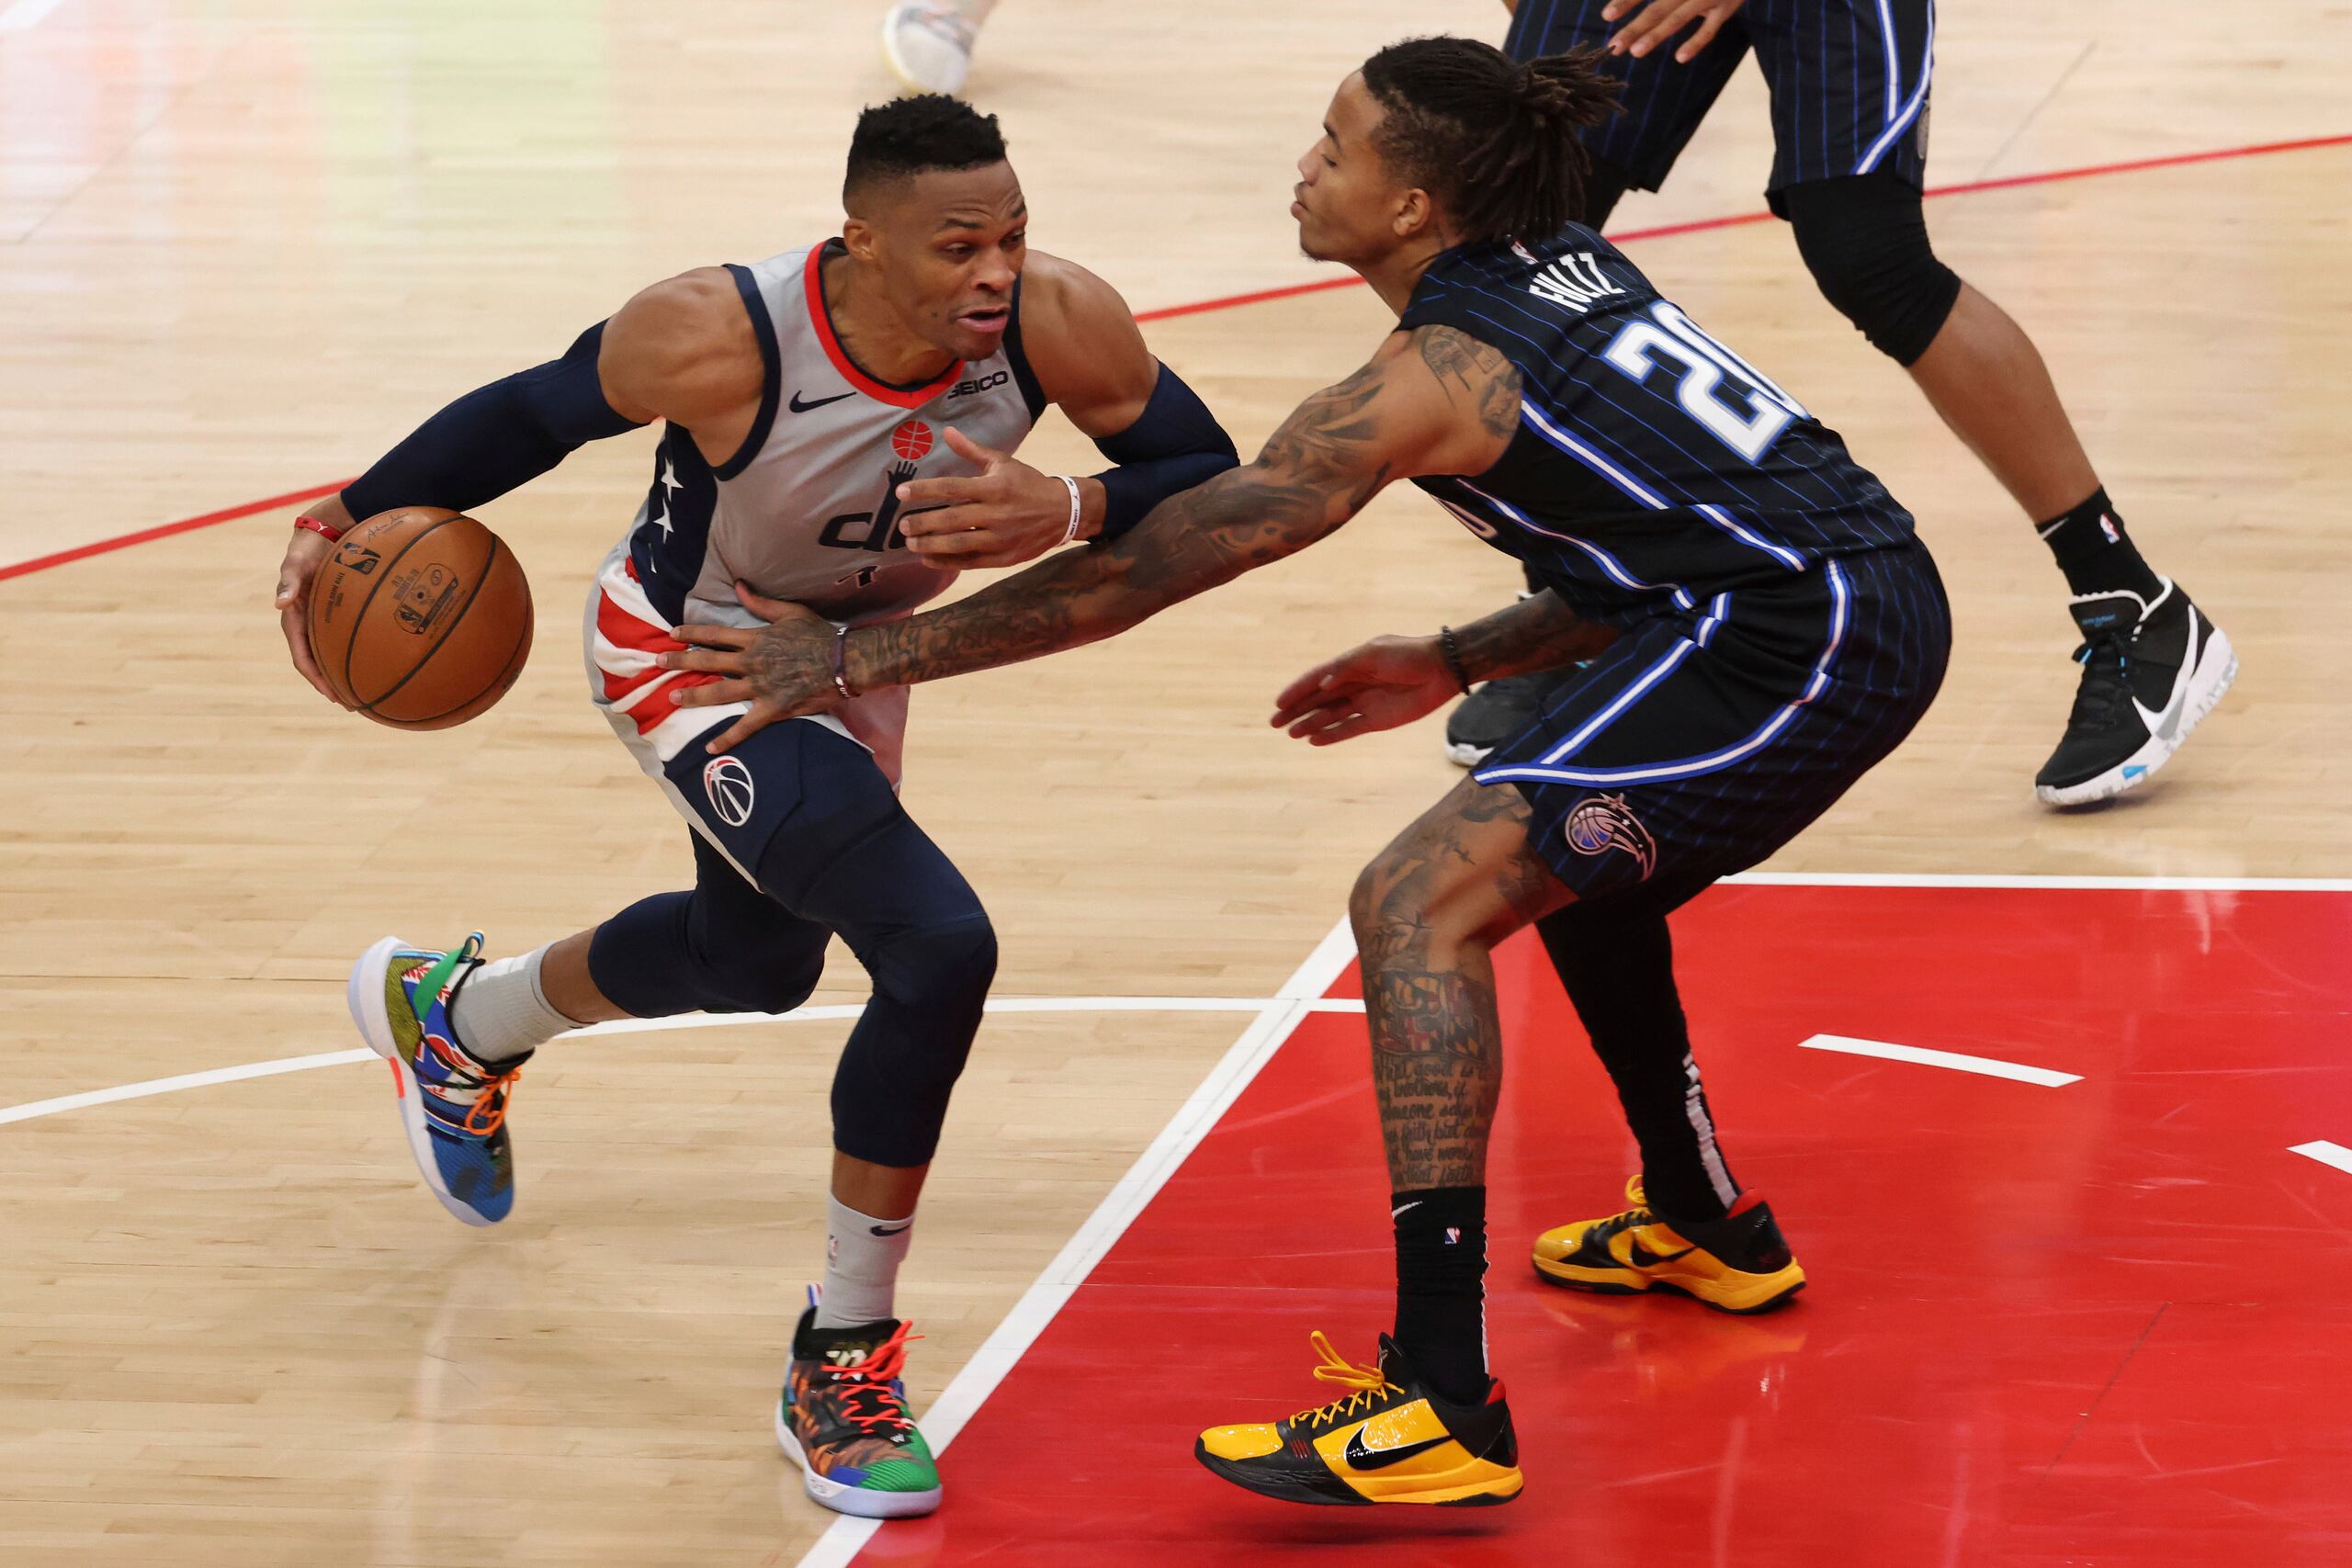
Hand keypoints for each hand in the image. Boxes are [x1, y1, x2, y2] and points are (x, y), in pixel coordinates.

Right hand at [275, 496, 356, 705]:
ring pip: (333, 653)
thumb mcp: (295, 562)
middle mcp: (308, 624)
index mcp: (294, 620)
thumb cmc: (306, 547)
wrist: (322, 532)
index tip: (332, 696)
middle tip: (354, 704)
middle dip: (333, 684)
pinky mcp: (338, 613)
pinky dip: (359, 650)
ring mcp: (323, 620)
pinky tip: (380, 659)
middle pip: (319, 662)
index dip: (315, 679)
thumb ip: (288, 582)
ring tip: (368, 691)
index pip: (302, 657)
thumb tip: (279, 603)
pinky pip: (348, 636)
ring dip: (346, 672)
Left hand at [660, 582, 841, 753]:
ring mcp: (760, 687)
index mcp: (755, 639)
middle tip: (658, 663)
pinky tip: (710, 748)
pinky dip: (728, 738)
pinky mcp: (772, 709)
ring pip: (720, 692)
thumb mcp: (791, 612)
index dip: (691, 634)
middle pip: (709, 661)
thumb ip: (761, 603)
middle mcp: (752, 663)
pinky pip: (746, 726)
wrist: (843, 662)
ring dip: (694, 695)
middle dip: (681, 661)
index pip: (716, 635)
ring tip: (673, 697)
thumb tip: (738, 585)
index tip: (671, 634)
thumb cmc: (820, 636)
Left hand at [894, 427, 1088, 567]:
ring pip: (958, 544)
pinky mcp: (1002, 558)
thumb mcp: (1003, 462)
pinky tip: (928, 558)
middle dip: (922, 523)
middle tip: (902, 526)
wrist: (1063, 512)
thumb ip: (972, 450)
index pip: (951, 488)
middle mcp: (995, 514)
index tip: (901, 493)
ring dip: (930, 545)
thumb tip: (947, 432)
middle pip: (951, 520)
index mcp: (993, 487)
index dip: (924, 491)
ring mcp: (999, 539)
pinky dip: (946, 562)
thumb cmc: (1028, 484)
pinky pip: (970, 562)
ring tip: (911, 543)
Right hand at [1270, 634, 1462, 746]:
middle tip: (1275, 723)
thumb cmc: (1407, 655)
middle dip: (1297, 710)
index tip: (1278, 703)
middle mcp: (1354, 685)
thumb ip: (1346, 667)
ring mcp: (1365, 704)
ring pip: (1330, 716)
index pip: (1316, 679)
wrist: (1441, 670)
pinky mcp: (1378, 720)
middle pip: (1319, 700)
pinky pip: (1349, 729)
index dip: (1297, 690)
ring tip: (1291, 734)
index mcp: (1351, 665)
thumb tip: (1323, 684)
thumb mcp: (1373, 654)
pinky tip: (1314, 741)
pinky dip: (1332, 735)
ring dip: (1310, 724)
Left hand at [1600, 0, 1743, 60]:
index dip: (1626, 1)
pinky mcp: (1726, 8)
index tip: (1606, 16)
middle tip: (1614, 46)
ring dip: (1657, 34)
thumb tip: (1619, 7)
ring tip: (1635, 52)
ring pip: (1679, 17)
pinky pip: (1710, 29)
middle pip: (1658, 8)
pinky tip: (1680, 57)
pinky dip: (1696, 42)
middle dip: (1635, 27)